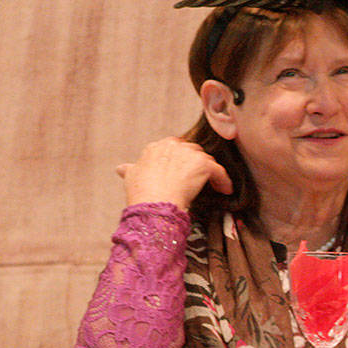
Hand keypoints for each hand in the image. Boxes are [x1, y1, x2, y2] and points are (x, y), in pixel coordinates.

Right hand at [116, 137, 232, 210]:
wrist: (154, 202)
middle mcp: (173, 146)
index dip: (181, 160)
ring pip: (207, 160)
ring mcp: (189, 154)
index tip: (184, 172)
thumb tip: (122, 168)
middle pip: (193, 151)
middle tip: (201, 179)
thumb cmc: (142, 193)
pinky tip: (225, 190)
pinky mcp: (203, 164)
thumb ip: (130, 169)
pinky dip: (224, 180)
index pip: (175, 148)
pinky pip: (219, 171)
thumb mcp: (131, 177)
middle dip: (197, 164)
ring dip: (211, 172)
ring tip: (215, 186)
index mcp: (156, 147)